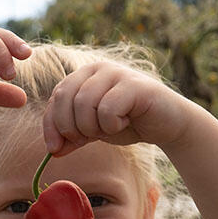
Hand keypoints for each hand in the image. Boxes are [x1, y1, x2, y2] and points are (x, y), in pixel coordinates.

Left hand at [41, 61, 190, 156]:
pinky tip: (124, 123)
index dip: (51, 125)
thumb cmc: (129, 123)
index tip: (55, 148)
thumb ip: (72, 137)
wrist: (166, 124)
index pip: (55, 97)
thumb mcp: (93, 131)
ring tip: (109, 129)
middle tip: (88, 139)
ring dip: (93, 127)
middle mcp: (97, 68)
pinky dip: (112, 125)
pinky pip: (107, 109)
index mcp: (83, 75)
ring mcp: (116, 73)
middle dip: (71, 127)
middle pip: (65, 98)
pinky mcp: (134, 85)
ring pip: (84, 103)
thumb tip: (52, 150)